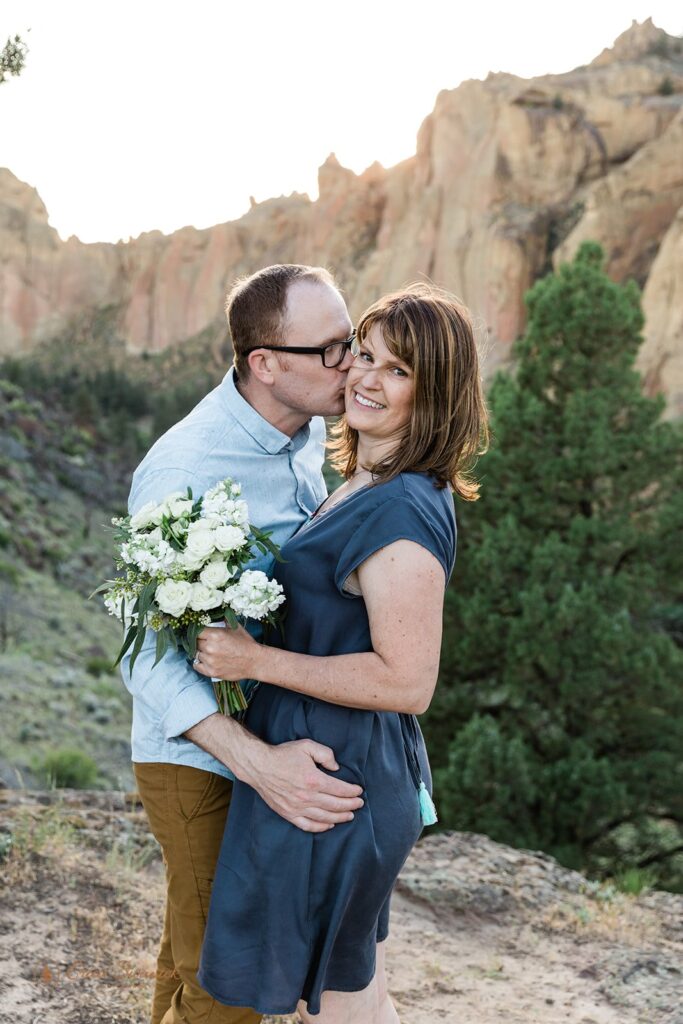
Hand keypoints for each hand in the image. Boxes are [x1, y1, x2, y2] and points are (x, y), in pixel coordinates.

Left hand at [195, 623, 255, 678]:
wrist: (255, 661)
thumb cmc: (246, 644)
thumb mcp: (235, 627)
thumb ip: (223, 620)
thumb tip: (216, 613)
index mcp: (215, 634)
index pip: (196, 631)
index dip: (198, 632)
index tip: (201, 633)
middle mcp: (210, 647)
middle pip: (195, 642)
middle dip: (200, 642)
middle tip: (207, 642)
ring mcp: (210, 661)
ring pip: (196, 654)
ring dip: (201, 652)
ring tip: (210, 652)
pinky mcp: (211, 672)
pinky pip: (196, 666)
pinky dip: (199, 663)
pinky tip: (206, 660)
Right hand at [239, 737, 364, 833]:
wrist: (259, 766)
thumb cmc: (283, 755)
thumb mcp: (307, 746)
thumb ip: (325, 754)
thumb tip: (336, 767)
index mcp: (313, 779)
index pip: (339, 789)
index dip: (352, 791)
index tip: (359, 791)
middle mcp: (307, 797)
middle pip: (335, 805)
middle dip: (350, 805)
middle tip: (359, 804)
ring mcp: (297, 808)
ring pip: (324, 817)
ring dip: (340, 817)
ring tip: (350, 815)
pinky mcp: (288, 814)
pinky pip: (307, 825)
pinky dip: (321, 827)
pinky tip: (329, 825)